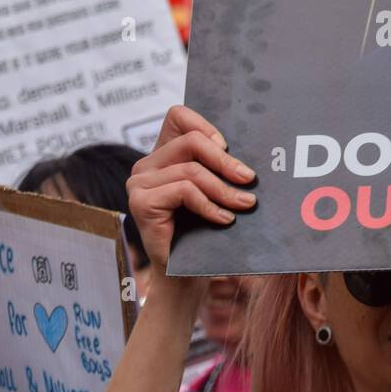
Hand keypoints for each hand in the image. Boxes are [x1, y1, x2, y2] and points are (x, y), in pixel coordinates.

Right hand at [126, 105, 256, 271]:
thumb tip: (251, 154)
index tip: (228, 147)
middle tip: (249, 179)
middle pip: (191, 141)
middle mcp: (146, 165)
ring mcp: (139, 183)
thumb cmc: (203, 232)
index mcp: (163, 155)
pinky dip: (209, 205)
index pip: (178, 116)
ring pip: (192, 170)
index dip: (205, 125)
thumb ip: (219, 167)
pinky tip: (224, 218)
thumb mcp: (213, 191)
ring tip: (245, 204)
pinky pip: (184, 190)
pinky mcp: (141, 202)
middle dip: (226, 161)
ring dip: (224, 189)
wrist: (184, 275)